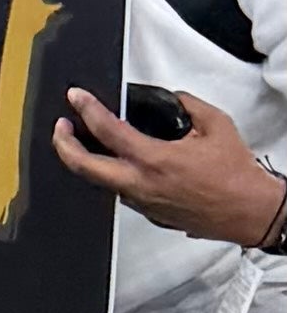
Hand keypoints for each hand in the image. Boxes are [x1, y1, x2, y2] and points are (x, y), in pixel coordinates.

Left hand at [55, 82, 286, 250]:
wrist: (251, 212)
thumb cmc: (236, 174)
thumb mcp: (216, 125)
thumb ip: (187, 105)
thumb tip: (172, 99)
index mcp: (154, 160)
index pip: (108, 131)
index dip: (87, 109)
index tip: (76, 97)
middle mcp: (141, 185)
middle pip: (85, 168)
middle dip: (64, 145)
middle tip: (61, 126)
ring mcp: (144, 204)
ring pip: (101, 183)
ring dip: (86, 162)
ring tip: (81, 141)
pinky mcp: (152, 215)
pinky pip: (122, 193)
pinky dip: (111, 176)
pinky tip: (114, 163)